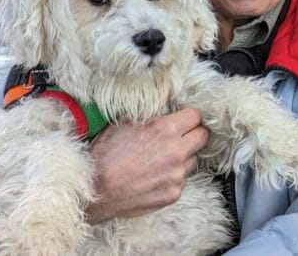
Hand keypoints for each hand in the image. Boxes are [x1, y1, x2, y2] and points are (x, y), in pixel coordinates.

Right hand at [85, 107, 208, 222]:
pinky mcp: (174, 193)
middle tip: (179, 137)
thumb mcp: (125, 123)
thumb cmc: (105, 155)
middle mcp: (176, 152)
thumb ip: (151, 114)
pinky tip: (154, 176)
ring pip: (193, 159)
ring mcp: (177, 175)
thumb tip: (166, 103)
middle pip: (202, 136)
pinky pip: (182, 180)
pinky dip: (172, 176)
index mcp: (165, 129)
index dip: (188, 116)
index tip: (182, 120)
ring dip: (183, 157)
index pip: (195, 116)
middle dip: (193, 134)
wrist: (94, 189)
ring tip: (160, 159)